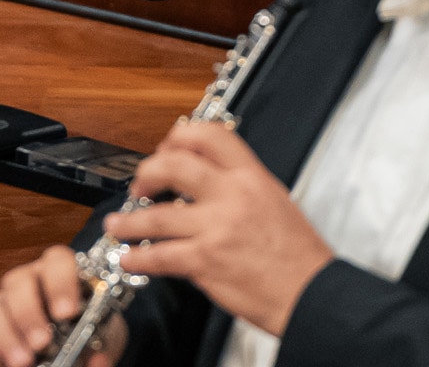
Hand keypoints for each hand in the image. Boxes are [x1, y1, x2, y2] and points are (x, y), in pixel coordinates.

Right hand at [0, 245, 117, 366]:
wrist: (82, 349)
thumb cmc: (92, 335)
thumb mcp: (103, 339)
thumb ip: (102, 347)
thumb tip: (99, 360)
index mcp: (63, 274)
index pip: (57, 260)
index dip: (61, 281)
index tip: (68, 312)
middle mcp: (31, 281)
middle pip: (19, 282)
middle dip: (28, 312)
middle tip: (42, 342)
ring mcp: (7, 302)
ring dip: (6, 334)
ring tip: (23, 361)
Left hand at [107, 121, 331, 335]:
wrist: (311, 293)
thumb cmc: (298, 255)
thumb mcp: (276, 201)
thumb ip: (242, 186)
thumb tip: (212, 179)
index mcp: (252, 177)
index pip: (209, 136)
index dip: (179, 136)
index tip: (166, 146)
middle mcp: (231, 196)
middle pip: (174, 165)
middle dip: (147, 172)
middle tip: (140, 184)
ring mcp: (216, 228)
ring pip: (156, 215)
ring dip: (129, 221)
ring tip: (118, 224)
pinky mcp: (205, 261)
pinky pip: (160, 256)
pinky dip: (138, 258)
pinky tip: (130, 258)